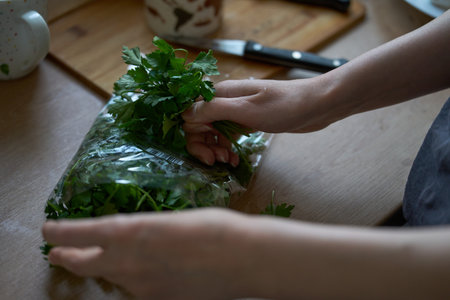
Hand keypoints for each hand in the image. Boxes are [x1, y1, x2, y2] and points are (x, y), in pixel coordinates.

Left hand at [42, 208, 251, 299]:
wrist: (241, 259)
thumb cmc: (212, 227)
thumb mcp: (171, 220)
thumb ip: (145, 232)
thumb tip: (135, 239)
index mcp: (128, 232)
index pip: (79, 232)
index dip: (60, 231)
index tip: (48, 230)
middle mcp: (126, 263)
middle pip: (83, 264)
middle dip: (67, 257)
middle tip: (59, 252)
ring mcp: (140, 287)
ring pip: (113, 278)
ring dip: (108, 268)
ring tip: (115, 259)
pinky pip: (137, 290)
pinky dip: (136, 280)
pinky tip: (154, 271)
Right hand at [182, 78, 339, 165]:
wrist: (316, 105)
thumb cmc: (284, 106)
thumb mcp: (247, 110)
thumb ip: (214, 110)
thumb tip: (184, 114)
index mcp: (221, 93)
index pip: (191, 113)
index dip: (194, 134)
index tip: (207, 152)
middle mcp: (225, 100)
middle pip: (198, 124)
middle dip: (203, 145)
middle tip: (217, 161)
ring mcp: (235, 111)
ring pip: (211, 131)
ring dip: (215, 148)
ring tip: (229, 161)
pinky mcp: (246, 121)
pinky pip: (226, 135)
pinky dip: (226, 147)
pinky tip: (234, 158)